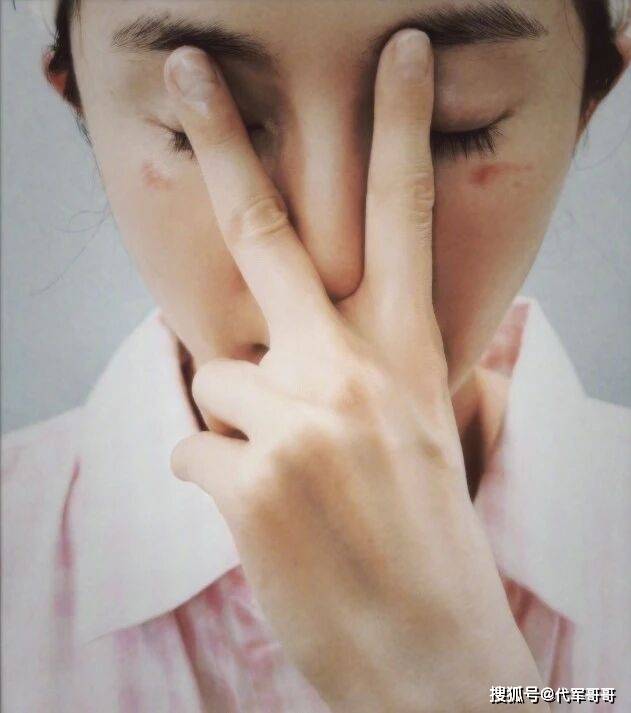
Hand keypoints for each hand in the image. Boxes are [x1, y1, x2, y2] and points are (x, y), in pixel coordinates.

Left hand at [165, 30, 546, 712]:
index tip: (396, 55)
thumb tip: (285, 344)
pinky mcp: (244, 481)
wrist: (426, 647)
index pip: (404, 215)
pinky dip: (214, 478)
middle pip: (269, 228)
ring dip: (234, 423)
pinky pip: (193, 447)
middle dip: (226, 138)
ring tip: (285, 481)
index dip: (398, 126)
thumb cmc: (421, 536)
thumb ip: (362, 368)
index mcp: (405, 353)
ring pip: (214, 381)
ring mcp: (294, 422)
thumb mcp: (417, 430)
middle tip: (187, 69)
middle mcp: (349, 370)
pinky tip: (261, 518)